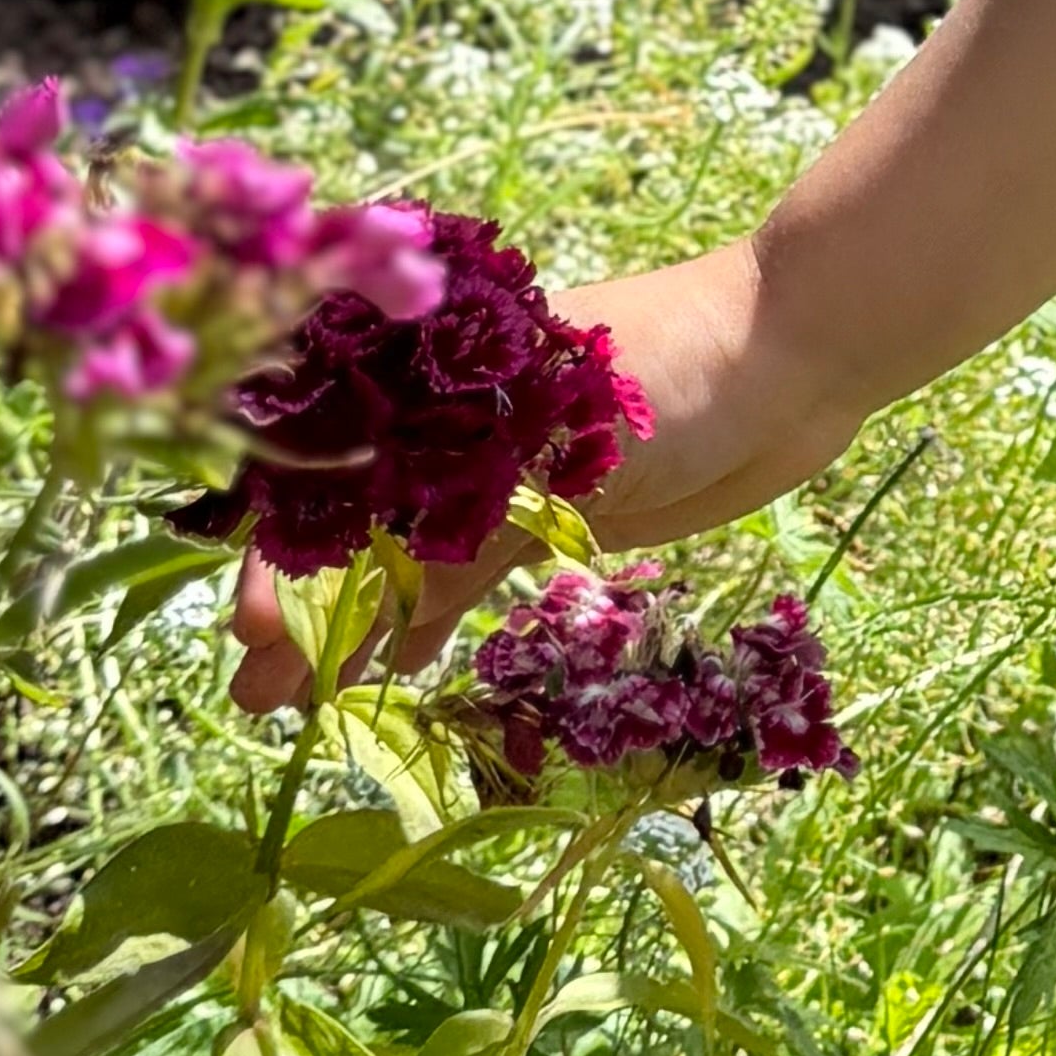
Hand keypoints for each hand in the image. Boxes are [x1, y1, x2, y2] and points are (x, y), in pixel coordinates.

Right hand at [222, 234, 858, 716]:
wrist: (801, 350)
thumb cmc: (676, 364)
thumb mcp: (558, 446)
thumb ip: (467, 528)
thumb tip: (367, 615)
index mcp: (440, 373)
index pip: (330, 466)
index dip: (285, 546)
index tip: (255, 627)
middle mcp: (459, 421)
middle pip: (361, 520)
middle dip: (307, 603)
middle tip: (258, 694)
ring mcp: (510, 468)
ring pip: (411, 557)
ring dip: (358, 626)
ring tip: (299, 705)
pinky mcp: (564, 510)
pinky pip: (475, 573)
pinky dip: (430, 621)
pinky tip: (389, 675)